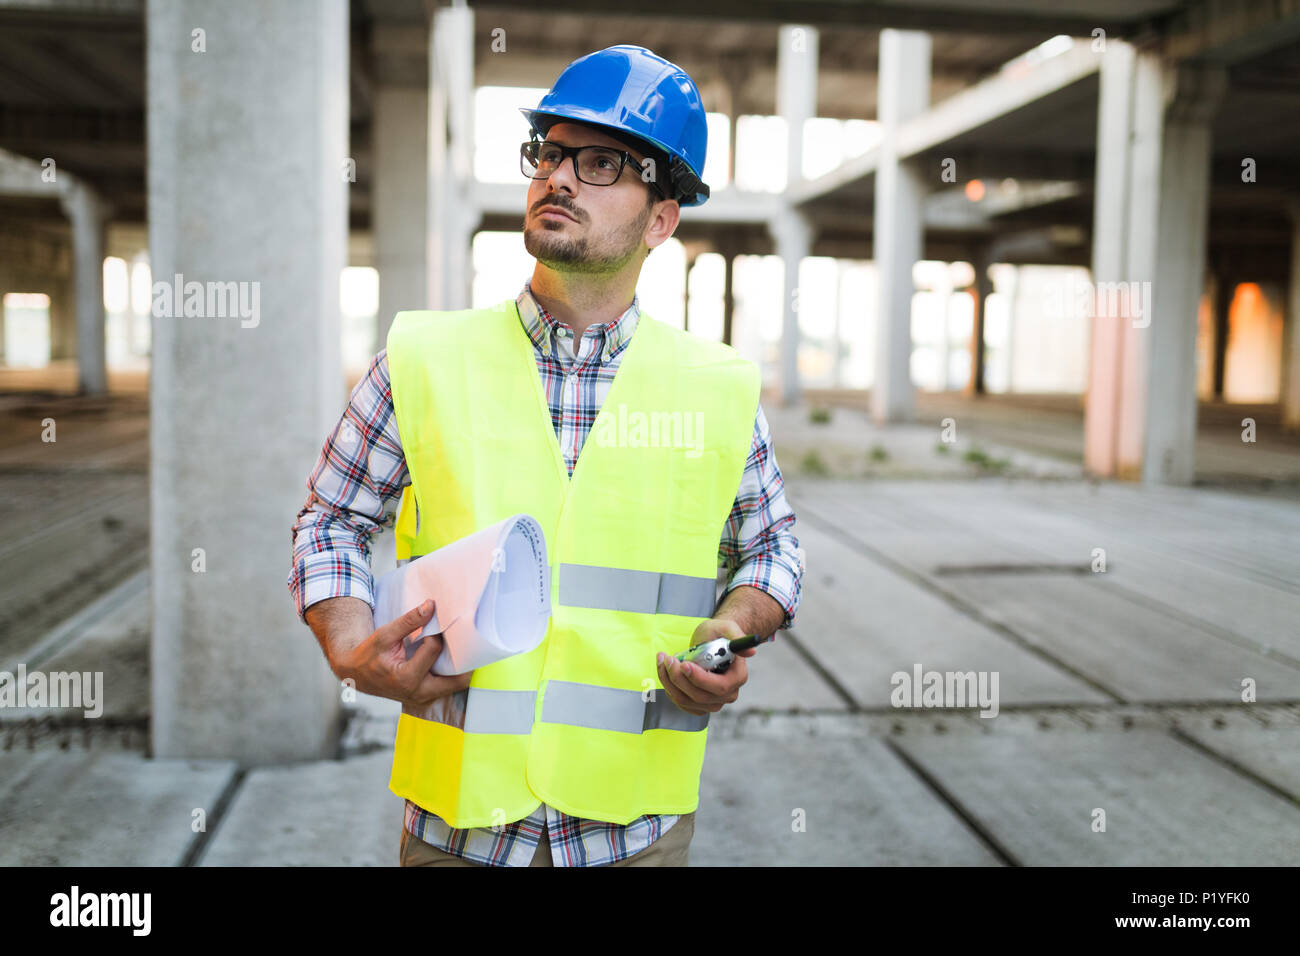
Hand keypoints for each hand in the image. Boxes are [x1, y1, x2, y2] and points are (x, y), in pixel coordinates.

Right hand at [337, 600, 472, 707]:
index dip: (435, 633)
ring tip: (459, 646)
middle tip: (465, 639)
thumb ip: (409, 621)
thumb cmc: (368, 654)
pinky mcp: (426, 698)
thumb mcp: (385, 635)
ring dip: (461, 667)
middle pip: (458, 679)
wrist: (356, 673)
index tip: (433, 623)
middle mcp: (418, 693)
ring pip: (456, 685)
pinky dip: (452, 672)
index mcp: (406, 678)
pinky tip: (449, 656)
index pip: (434, 650)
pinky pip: (447, 686)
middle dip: (464, 658)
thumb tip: (431, 606)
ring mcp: (423, 698)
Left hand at [655, 617, 755, 715]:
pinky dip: (669, 687)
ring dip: (669, 681)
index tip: (684, 664)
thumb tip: (751, 651)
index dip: (700, 678)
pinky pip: (680, 702)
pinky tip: (666, 671)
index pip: (720, 686)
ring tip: (664, 660)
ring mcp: (713, 702)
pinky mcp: (698, 705)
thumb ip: (735, 636)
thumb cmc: (718, 634)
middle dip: (679, 678)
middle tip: (668, 659)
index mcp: (738, 676)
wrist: (709, 641)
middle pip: (700, 696)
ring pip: (686, 701)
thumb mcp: (725, 627)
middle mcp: (728, 693)